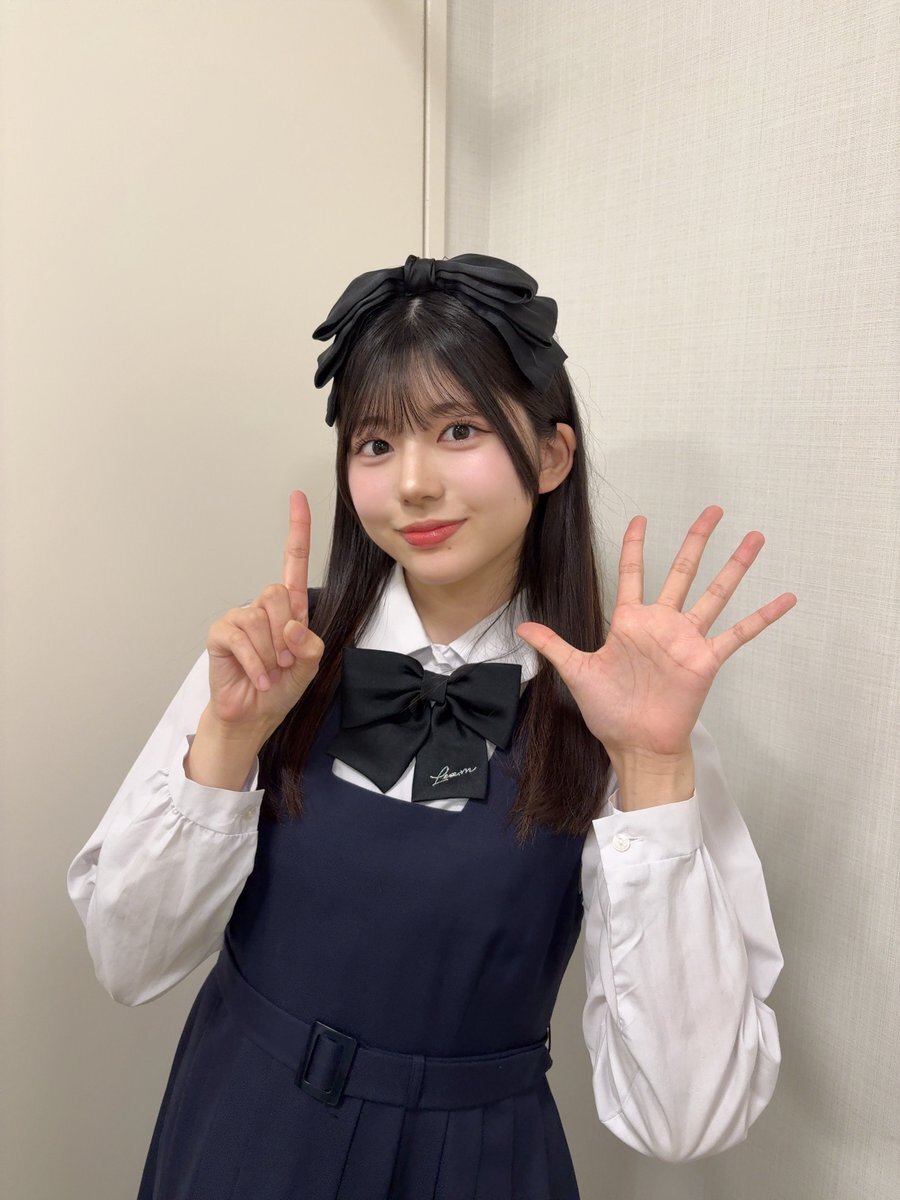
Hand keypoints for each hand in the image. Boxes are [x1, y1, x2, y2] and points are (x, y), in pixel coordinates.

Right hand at [204, 490, 324, 740]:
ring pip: (260, 618)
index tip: (297, 498)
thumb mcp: (309, 665)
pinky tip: (257, 677)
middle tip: (283, 660)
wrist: (255, 715)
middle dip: (285, 633)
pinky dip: (254, 663)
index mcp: (290, 609)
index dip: (297, 530)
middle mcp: (264, 608)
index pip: (293, 562)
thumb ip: (309, 643)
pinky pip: (240, 638)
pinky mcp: (221, 634)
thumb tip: (289, 625)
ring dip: (270, 652)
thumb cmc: (280, 687)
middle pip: (277, 594)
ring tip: (268, 669)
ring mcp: (240, 618)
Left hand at [516, 506, 796, 760]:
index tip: (642, 519)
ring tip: (755, 537)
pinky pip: (739, 633)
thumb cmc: (608, 712)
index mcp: (630, 622)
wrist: (635, 745)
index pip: (635, 573)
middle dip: (698, 540)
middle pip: (683, 571)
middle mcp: (662, 624)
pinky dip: (763, 616)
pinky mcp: (707, 659)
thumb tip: (521, 629)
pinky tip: (785, 598)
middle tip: (713, 510)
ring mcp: (687, 639)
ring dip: (736, 566)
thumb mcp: (576, 672)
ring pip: (716, 593)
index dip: (638, 546)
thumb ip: (554, 645)